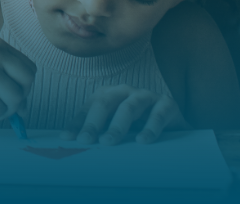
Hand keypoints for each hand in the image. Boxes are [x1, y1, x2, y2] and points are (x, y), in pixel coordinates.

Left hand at [63, 84, 186, 144]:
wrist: (173, 124)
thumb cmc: (137, 126)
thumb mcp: (115, 128)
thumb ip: (99, 133)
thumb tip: (71, 147)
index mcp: (108, 95)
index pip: (88, 108)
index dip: (77, 123)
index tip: (66, 140)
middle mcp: (125, 92)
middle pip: (104, 103)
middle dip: (93, 123)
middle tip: (85, 141)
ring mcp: (146, 96)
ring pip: (128, 107)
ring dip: (117, 125)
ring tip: (108, 142)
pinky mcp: (167, 104)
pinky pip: (158, 114)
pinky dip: (150, 128)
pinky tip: (143, 141)